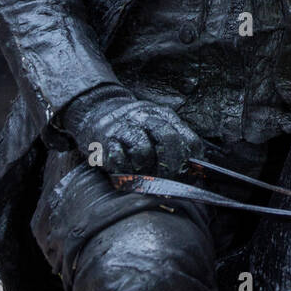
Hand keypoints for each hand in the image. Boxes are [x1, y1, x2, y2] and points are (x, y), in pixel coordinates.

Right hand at [61, 84, 203, 188]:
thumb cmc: (134, 128)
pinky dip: (123, 171)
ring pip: (143, 151)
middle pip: (168, 140)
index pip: (188, 139)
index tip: (187, 177)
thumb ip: (176, 143)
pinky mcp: (105, 139)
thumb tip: (195, 174)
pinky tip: (124, 172)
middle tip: (167, 181)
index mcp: (165, 115)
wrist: (96, 110)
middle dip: (171, 166)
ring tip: (141, 174)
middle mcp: (146, 117)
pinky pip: (118, 159)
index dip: (190, 162)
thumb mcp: (158, 127)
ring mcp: (125, 126)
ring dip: (144, 169)